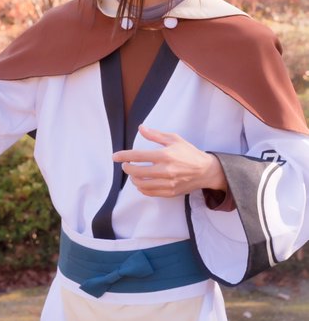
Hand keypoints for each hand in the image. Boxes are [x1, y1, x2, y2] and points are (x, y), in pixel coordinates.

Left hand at [112, 124, 226, 197]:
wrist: (206, 171)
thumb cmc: (189, 153)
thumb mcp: (174, 139)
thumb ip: (155, 135)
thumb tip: (140, 128)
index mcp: (165, 155)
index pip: (138, 156)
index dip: (124, 156)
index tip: (115, 156)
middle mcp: (165, 170)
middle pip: (137, 172)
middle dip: (127, 168)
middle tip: (125, 165)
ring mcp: (168, 183)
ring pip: (142, 184)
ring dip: (133, 179)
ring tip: (133, 174)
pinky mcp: (170, 192)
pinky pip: (150, 192)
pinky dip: (142, 188)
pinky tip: (141, 183)